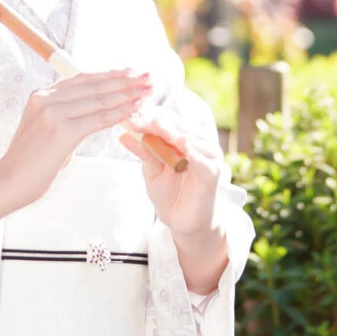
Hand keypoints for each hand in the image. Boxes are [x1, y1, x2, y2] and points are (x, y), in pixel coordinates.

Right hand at [0, 67, 152, 220]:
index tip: (132, 72)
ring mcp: (53, 113)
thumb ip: (67, 116)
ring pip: (99, 99)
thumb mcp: (46, 130)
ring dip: (127, 94)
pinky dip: (119, 113)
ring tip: (147, 91)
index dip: (110, 74)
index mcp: (42, 95)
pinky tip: (135, 109)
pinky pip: (98, 119)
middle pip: (94, 84)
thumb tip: (96, 111)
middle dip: (124, 81)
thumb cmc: (30, 162)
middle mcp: (46, 98)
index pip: (83, 78)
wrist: (7, 183)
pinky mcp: (61, 131)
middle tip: (148, 77)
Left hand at [117, 110, 222, 239]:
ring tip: (154, 124)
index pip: (167, 120)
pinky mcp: (213, 173)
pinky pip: (202, 160)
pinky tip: (181, 144)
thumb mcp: (152, 170)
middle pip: (175, 127)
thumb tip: (123, 134)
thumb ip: (144, 152)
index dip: (148, 116)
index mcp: (184, 138)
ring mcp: (208, 156)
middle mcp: (198, 143)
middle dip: (154, 122)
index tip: (129, 113)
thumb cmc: (169, 193)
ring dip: (170, 131)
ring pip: (188, 139)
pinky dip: (192, 152)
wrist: (183, 222)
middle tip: (135, 118)